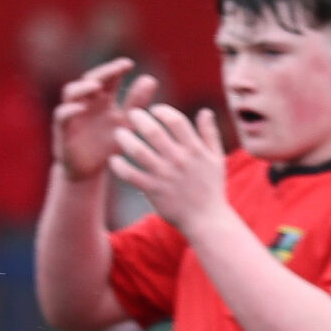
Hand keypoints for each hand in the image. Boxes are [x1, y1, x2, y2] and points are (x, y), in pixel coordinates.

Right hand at [51, 58, 156, 182]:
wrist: (89, 171)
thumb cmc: (107, 145)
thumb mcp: (126, 124)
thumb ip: (137, 103)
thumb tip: (151, 79)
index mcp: (102, 99)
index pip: (108, 78)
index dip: (116, 69)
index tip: (129, 64)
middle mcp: (85, 102)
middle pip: (89, 79)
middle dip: (103, 73)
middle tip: (117, 68)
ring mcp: (72, 114)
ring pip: (71, 93)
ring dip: (82, 88)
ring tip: (96, 86)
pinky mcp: (62, 130)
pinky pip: (62, 116)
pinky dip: (69, 110)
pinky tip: (80, 108)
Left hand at [110, 104, 234, 236]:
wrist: (207, 220)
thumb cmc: (212, 188)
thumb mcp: (216, 159)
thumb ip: (210, 134)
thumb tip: (205, 111)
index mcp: (194, 149)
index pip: (175, 120)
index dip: (162, 110)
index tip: (154, 110)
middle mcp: (178, 160)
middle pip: (153, 131)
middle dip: (138, 118)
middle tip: (131, 114)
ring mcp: (164, 175)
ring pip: (138, 150)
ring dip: (124, 138)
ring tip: (119, 133)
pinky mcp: (153, 190)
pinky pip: (130, 175)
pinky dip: (118, 166)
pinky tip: (114, 160)